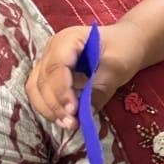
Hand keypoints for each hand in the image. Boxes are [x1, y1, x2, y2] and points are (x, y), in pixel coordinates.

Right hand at [27, 21, 143, 128]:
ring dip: (49, 109)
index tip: (73, 110)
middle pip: (42, 80)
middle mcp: (52, 49)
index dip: (61, 90)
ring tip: (69, 124)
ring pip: (36, 88)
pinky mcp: (50, 74)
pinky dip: (50, 108)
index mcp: (68, 39)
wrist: (127, 42)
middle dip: (55, 105)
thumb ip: (99, 89)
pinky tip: (65, 119)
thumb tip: (85, 114)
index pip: (56, 66)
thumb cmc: (124, 49)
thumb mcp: (117, 67)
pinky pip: (41, 93)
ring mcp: (49, 61)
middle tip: (72, 123)